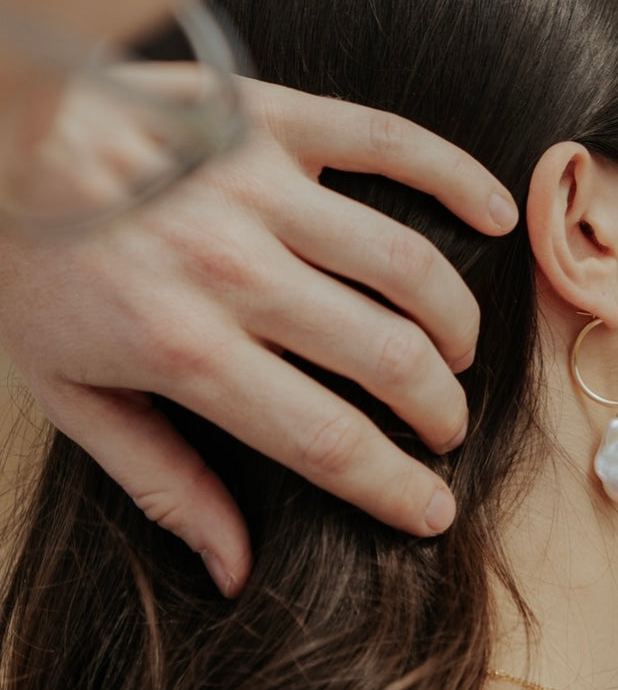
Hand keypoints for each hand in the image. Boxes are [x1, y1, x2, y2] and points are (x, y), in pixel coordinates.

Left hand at [0, 76, 517, 595]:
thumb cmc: (32, 269)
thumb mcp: (70, 397)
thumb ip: (163, 483)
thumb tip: (236, 568)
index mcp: (185, 351)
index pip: (328, 440)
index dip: (396, 487)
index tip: (433, 508)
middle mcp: (238, 274)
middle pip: (388, 359)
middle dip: (439, 410)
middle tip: (444, 427)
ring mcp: (264, 190)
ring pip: (406, 267)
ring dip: (454, 323)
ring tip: (458, 352)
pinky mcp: (275, 121)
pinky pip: (390, 145)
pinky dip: (457, 178)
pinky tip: (498, 214)